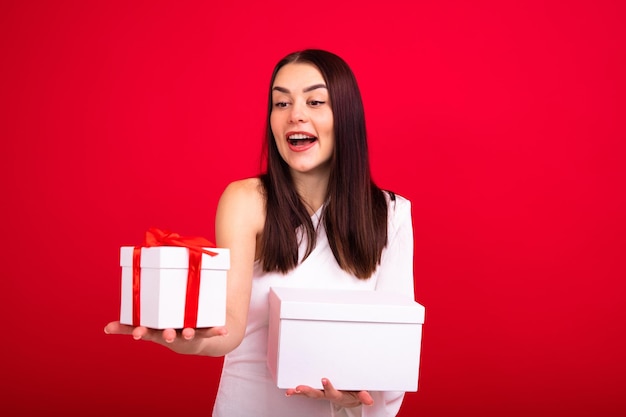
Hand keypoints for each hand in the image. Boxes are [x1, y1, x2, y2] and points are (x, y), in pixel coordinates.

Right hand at [104, 321, 226, 346]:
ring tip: (188, 332)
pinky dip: (216, 331)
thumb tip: (107, 326)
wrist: (196, 339)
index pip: (145, 332)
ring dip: (188, 334)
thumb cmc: (169, 325)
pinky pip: (210, 332)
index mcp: (157, 330)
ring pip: (187, 335)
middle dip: (166, 335)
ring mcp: (187, 334)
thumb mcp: (151, 322)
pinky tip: (222, 330)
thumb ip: (130, 321)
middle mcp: (171, 334)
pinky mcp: (203, 333)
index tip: (136, 333)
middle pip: (166, 335)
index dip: (140, 332)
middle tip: (166, 334)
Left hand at [285, 378, 373, 407]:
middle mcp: (327, 395)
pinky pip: (306, 392)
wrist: (350, 397)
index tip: (324, 379)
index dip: (328, 387)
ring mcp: (321, 394)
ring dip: (299, 392)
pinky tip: (289, 391)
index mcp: (338, 395)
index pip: (332, 392)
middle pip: (316, 394)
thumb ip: (363, 396)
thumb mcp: (360, 394)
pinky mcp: (318, 391)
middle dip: (307, 391)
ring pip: (309, 393)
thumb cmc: (354, 392)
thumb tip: (369, 400)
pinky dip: (297, 392)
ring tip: (291, 390)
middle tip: (299, 388)